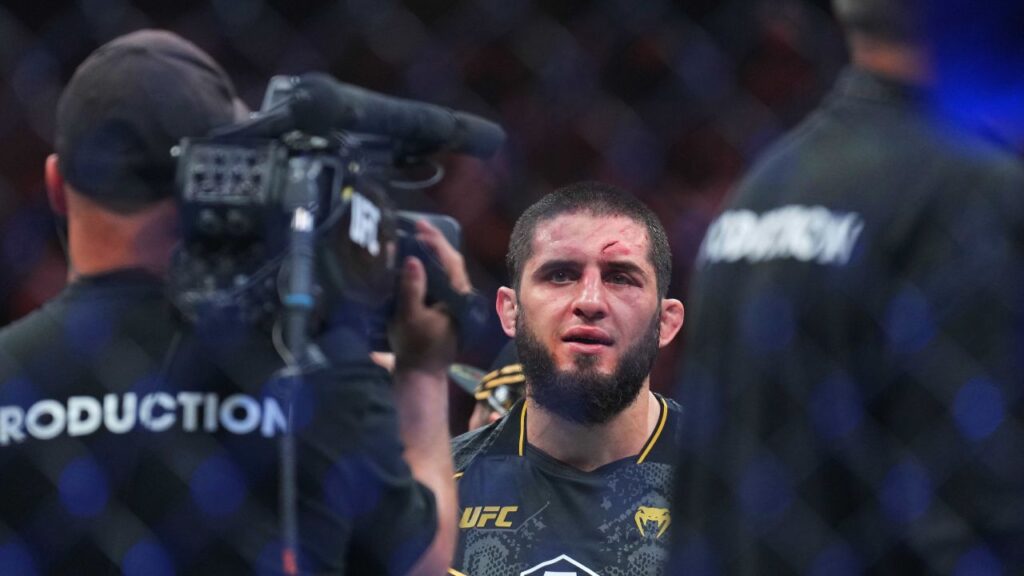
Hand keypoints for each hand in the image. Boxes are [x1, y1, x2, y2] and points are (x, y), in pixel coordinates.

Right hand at [389, 219, 472, 373]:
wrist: (420, 375)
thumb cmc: (415, 348)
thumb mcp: (410, 317)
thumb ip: (411, 288)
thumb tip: (413, 260)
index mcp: (458, 299)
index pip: (451, 261)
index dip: (437, 241)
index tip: (421, 226)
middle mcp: (459, 298)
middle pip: (449, 263)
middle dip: (434, 244)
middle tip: (415, 227)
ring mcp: (452, 304)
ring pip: (444, 272)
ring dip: (429, 255)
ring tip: (412, 239)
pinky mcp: (442, 310)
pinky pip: (436, 282)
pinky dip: (425, 270)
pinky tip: (411, 263)